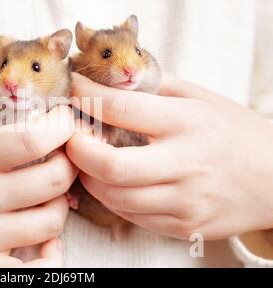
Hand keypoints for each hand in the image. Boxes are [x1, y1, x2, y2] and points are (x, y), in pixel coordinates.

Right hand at [0, 100, 76, 266]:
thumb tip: (25, 90)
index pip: (32, 140)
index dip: (62, 126)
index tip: (67, 119)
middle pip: (51, 181)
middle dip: (68, 164)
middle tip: (64, 156)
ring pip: (50, 222)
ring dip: (59, 203)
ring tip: (47, 194)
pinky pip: (35, 269)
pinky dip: (50, 254)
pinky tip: (48, 241)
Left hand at [66, 72, 272, 239]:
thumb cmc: (235, 132)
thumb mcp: (202, 98)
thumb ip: (157, 86)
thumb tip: (112, 78)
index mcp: (187, 122)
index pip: (121, 108)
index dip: (86, 96)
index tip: (72, 89)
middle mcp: (185, 163)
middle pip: (110, 165)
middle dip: (76, 150)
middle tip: (69, 137)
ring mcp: (185, 200)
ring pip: (115, 197)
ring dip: (88, 177)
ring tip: (86, 160)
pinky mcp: (184, 225)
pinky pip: (132, 216)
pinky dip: (111, 197)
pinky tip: (110, 182)